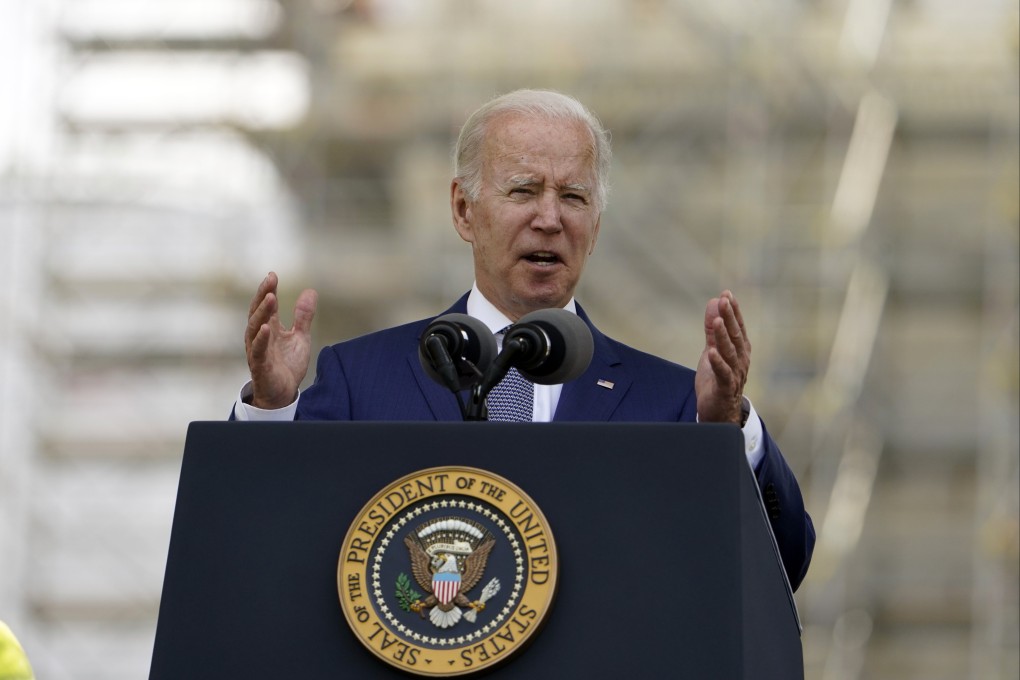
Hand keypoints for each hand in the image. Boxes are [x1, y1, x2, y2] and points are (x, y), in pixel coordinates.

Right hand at [244, 272, 317, 409]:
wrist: (283, 393)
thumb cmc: (287, 364)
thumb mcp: (300, 337)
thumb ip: (304, 316)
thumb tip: (310, 291)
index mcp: (269, 328)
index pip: (267, 305)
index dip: (269, 290)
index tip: (273, 275)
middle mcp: (260, 336)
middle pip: (258, 312)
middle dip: (263, 295)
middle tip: (270, 280)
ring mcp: (258, 350)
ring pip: (254, 328)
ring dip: (262, 313)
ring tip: (269, 298)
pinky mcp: (260, 365)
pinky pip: (258, 351)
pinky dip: (261, 339)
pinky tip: (266, 328)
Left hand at [695, 290, 750, 423]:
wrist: (719, 413)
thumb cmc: (717, 379)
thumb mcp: (713, 350)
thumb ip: (712, 329)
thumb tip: (713, 303)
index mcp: (739, 350)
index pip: (737, 327)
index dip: (733, 311)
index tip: (727, 294)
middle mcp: (741, 360)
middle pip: (735, 336)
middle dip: (730, 317)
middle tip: (724, 300)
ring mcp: (735, 374)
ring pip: (730, 352)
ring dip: (723, 336)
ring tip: (718, 321)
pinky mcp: (725, 388)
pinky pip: (723, 374)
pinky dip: (718, 363)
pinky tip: (711, 352)